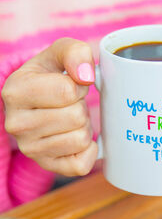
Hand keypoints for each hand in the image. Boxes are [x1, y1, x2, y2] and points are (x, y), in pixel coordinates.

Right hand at [1, 38, 97, 175]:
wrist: (40, 104)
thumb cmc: (52, 77)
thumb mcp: (60, 54)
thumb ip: (75, 52)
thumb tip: (86, 75)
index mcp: (16, 92)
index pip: (67, 91)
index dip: (79, 86)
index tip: (70, 86)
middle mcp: (16, 124)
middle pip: (75, 116)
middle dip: (81, 107)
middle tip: (70, 105)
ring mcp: (31, 149)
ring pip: (80, 139)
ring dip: (84, 127)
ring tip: (71, 120)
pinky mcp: (47, 166)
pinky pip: (81, 164)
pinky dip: (88, 150)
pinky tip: (76, 138)